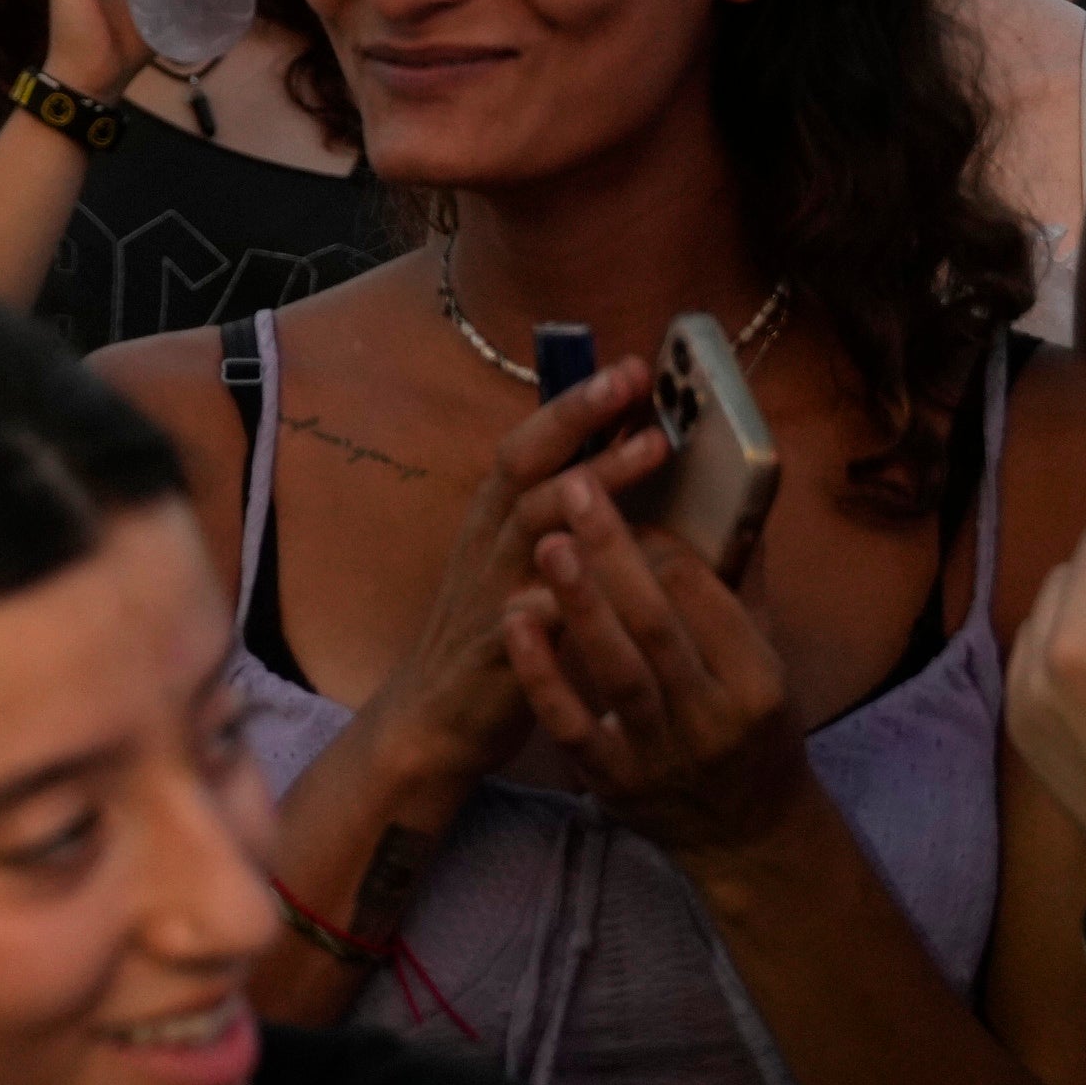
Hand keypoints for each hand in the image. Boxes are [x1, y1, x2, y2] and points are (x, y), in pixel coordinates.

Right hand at [370, 360, 679, 801]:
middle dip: (579, 416)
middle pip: (525, 463)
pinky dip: (564, 592)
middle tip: (633, 382)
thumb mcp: (523, 563)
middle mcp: (488, 542)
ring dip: (589, 482)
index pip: (531, 443)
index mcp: (497, 519)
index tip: (630, 367)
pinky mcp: (498, 648)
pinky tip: (609, 573)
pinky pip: (529, 614)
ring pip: (531, 522)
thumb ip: (562, 518)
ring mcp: (490, 590)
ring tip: (648, 451)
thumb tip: (629, 461)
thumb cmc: (497, 634)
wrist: (437, 717)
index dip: (576, 403)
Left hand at [503, 471, 811, 862]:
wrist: (747, 835)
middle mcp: (714, 718)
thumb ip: (746, 588)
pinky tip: (514, 623)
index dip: (663, 544)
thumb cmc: (754, 731)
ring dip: (579, 605)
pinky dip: (542, 674)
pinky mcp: (614, 780)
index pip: (707, 599)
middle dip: (614, 555)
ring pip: (617, 670)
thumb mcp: (769, 664)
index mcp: (759, 682)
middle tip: (576, 490)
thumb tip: (736, 502)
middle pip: (658, 625)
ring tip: (546, 542)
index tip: (627, 498)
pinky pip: (572, 724)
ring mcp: (662, 753)